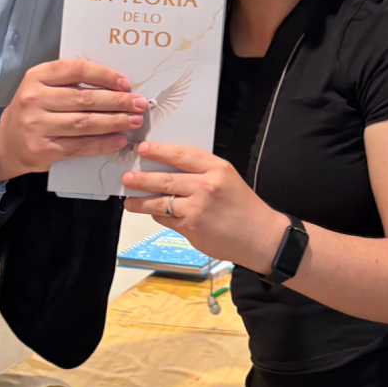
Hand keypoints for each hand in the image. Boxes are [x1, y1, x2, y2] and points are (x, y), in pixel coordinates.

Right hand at [0, 58, 147, 179]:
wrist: (5, 142)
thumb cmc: (32, 110)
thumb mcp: (42, 86)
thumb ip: (70, 82)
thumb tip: (115, 85)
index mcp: (37, 77)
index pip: (76, 70)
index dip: (104, 75)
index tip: (125, 82)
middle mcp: (34, 99)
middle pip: (85, 99)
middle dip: (117, 101)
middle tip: (138, 103)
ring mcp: (37, 125)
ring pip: (85, 123)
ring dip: (114, 122)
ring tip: (134, 121)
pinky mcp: (43, 149)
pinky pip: (79, 146)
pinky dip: (102, 144)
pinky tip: (119, 140)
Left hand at [122, 141, 284, 273]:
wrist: (259, 237)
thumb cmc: (243, 207)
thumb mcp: (227, 179)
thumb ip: (202, 173)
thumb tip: (169, 169)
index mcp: (217, 169)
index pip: (182, 155)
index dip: (160, 151)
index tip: (143, 149)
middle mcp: (207, 186)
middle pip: (166, 179)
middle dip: (142, 179)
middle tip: (127, 177)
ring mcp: (198, 209)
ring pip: (161, 202)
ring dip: (141, 202)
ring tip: (129, 201)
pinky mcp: (192, 228)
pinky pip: (167, 220)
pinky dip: (158, 216)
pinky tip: (152, 214)